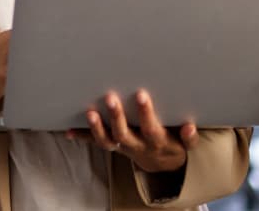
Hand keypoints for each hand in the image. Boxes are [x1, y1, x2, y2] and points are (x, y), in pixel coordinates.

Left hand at [67, 90, 198, 172]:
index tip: (141, 94)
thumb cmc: (174, 144)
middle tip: (110, 97)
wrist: (162, 163)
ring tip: (89, 112)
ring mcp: (123, 147)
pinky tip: (68, 130)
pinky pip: (96, 143)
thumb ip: (189, 137)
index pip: (150, 128)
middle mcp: (137, 145)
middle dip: (116, 117)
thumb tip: (189, 126)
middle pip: (123, 134)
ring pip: (107, 141)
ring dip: (96, 128)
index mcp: (156, 141)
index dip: (146, 113)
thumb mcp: (185, 144)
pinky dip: (82, 137)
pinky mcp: (114, 146)